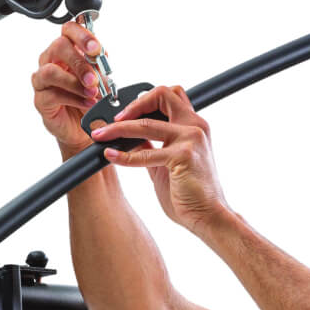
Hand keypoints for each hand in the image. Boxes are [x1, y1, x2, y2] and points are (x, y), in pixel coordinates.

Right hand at [31, 22, 107, 155]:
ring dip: (75, 82)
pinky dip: (74, 98)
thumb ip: (100, 67)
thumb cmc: (90, 98)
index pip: (69, 30)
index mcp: (68, 50)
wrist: (86, 127)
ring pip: (51, 71)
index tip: (95, 49)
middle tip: (94, 78)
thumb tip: (101, 57)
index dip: (82, 36)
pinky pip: (52, 94)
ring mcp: (43, 80)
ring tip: (92, 92)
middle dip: (79, 62)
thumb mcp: (101, 80)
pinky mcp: (41, 99)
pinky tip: (87, 103)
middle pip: (59, 47)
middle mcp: (51, 60)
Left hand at [89, 85, 230, 236]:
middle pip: (162, 94)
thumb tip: (128, 137)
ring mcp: (191, 139)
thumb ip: (153, 145)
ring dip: (117, 128)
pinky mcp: (183, 156)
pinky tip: (110, 156)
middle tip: (113, 118)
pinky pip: (144, 152)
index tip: (123, 114)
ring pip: (145, 123)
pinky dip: (123, 155)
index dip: (144, 99)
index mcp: (194, 125)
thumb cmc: (190, 193)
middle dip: (132, 104)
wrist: (208, 216)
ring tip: (101, 134)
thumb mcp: (169, 161)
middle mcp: (195, 126)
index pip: (169, 95)